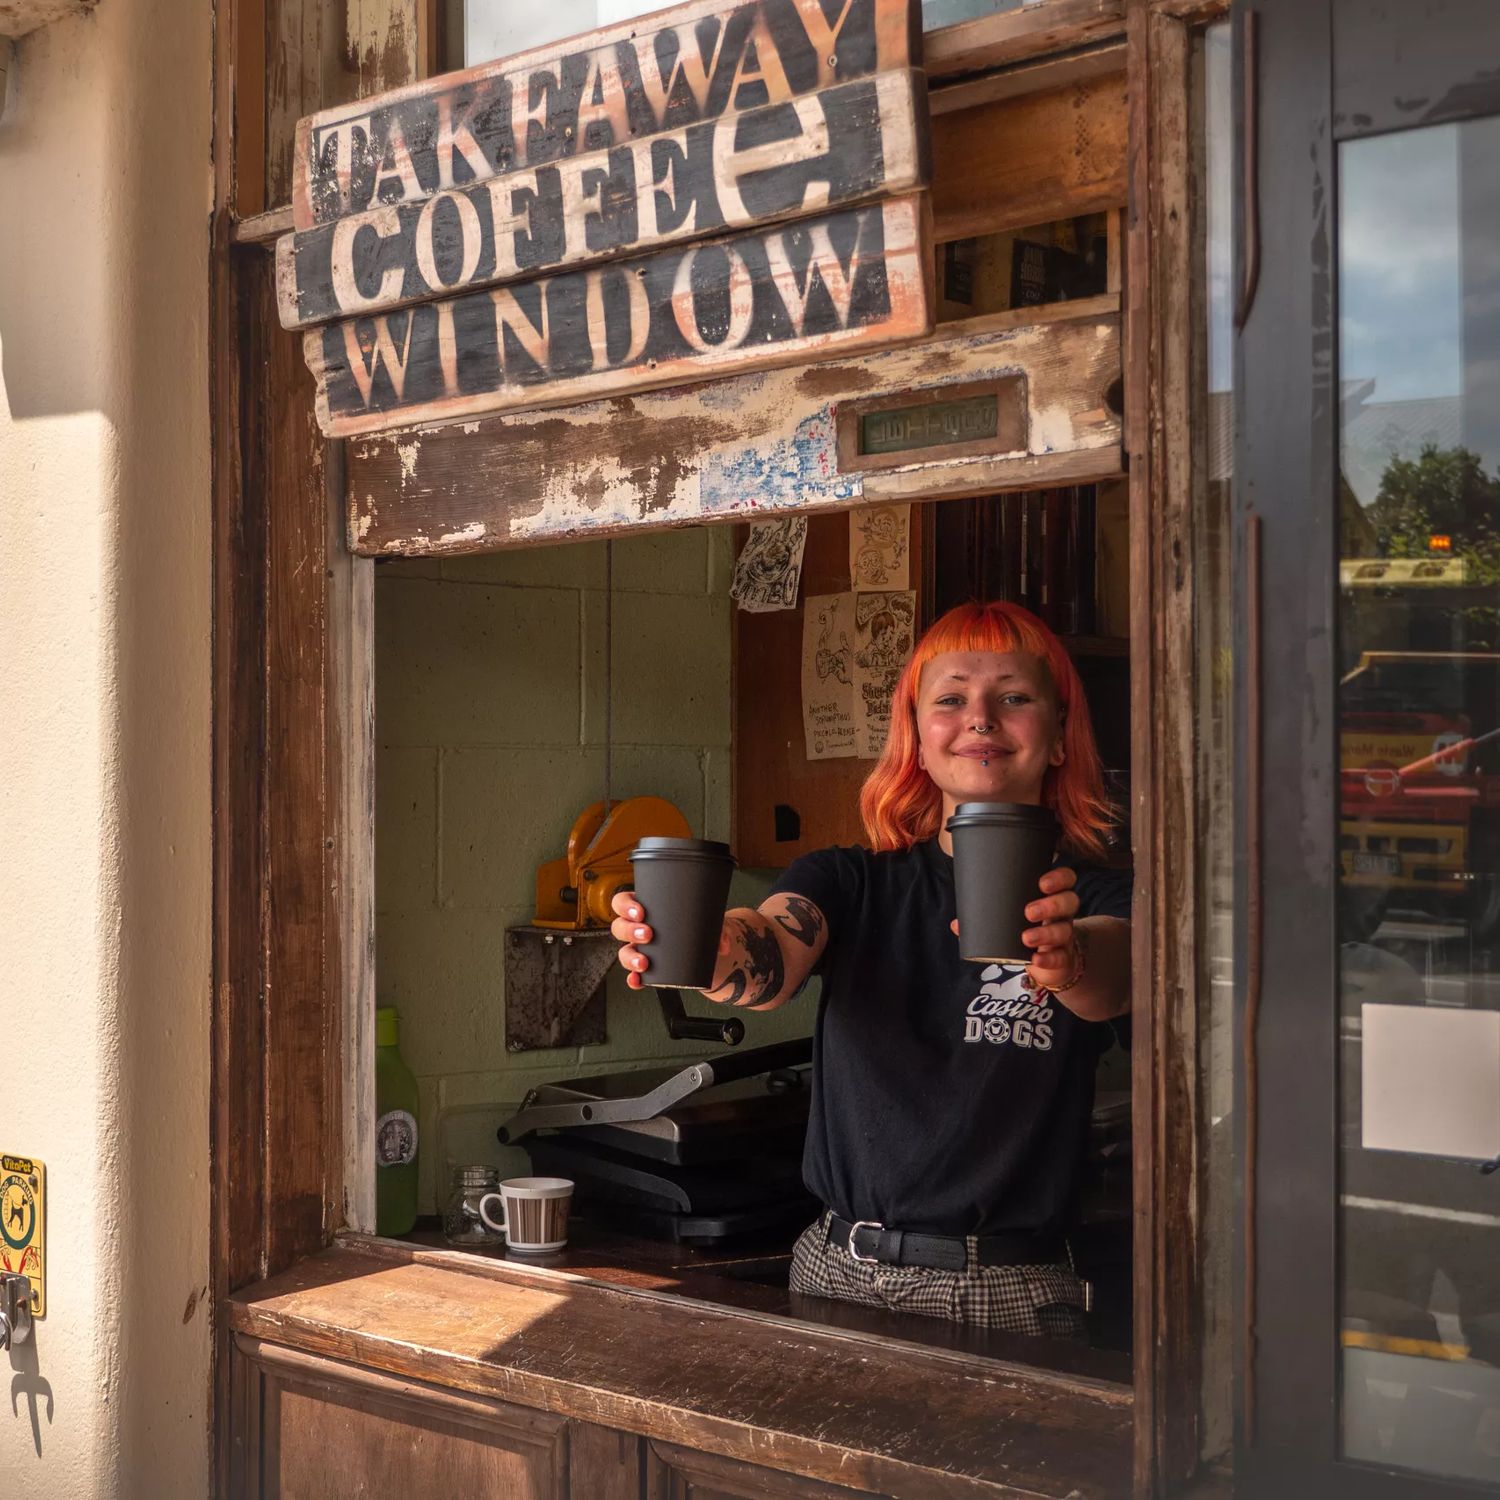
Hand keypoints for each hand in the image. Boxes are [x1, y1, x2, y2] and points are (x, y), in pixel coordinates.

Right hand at [610, 891, 740, 994]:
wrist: (704, 949)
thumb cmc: (698, 926)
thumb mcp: (708, 920)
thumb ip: (719, 928)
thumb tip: (723, 944)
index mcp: (646, 909)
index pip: (623, 902)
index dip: (626, 906)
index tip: (640, 911)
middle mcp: (637, 928)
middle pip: (620, 927)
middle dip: (630, 931)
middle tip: (648, 934)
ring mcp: (639, 949)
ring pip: (623, 952)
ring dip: (630, 957)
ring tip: (644, 962)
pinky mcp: (645, 968)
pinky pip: (633, 974)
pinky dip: (634, 979)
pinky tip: (639, 980)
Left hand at [949, 867, 1080, 987]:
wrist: (1048, 963)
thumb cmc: (1026, 930)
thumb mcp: (1009, 921)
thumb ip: (985, 919)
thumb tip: (956, 924)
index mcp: (1051, 896)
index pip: (1066, 879)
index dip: (1059, 878)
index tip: (1041, 883)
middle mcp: (1062, 914)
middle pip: (1069, 902)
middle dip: (1051, 905)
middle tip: (1028, 911)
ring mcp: (1065, 936)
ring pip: (1064, 930)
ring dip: (1046, 933)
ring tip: (1025, 937)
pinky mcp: (1063, 958)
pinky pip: (1061, 958)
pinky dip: (1048, 959)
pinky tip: (1036, 959)